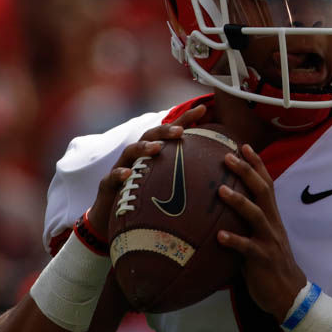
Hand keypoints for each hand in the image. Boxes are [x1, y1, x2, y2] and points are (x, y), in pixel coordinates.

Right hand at [87, 104, 207, 238]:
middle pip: (150, 136)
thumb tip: (223, 174)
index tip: (204, 109)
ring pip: (130, 152)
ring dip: (144, 147)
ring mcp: (122, 169)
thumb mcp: (168, 187)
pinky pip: (111, 178)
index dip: (187, 119)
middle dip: (165, 131)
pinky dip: (120, 175)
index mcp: (154, 154)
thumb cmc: (145, 201)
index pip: (171, 132)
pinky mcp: (108, 186)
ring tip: (157, 148)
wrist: (112, 222)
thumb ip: (189, 176)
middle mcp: (138, 157)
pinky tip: (128, 174)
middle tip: (180, 131)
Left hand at [217, 145, 307, 319]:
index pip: (266, 183)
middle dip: (246, 172)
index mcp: (272, 216)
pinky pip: (248, 248)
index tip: (243, 145)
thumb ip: (246, 223)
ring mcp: (269, 240)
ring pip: (255, 214)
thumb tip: (219, 212)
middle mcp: (272, 223)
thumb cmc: (269, 264)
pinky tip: (219, 236)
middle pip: (262, 190)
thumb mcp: (260, 237)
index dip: (256, 164)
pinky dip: (234, 240)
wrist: (289, 294)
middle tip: (227, 156)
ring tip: (220, 190)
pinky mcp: (263, 259)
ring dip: (238, 201)